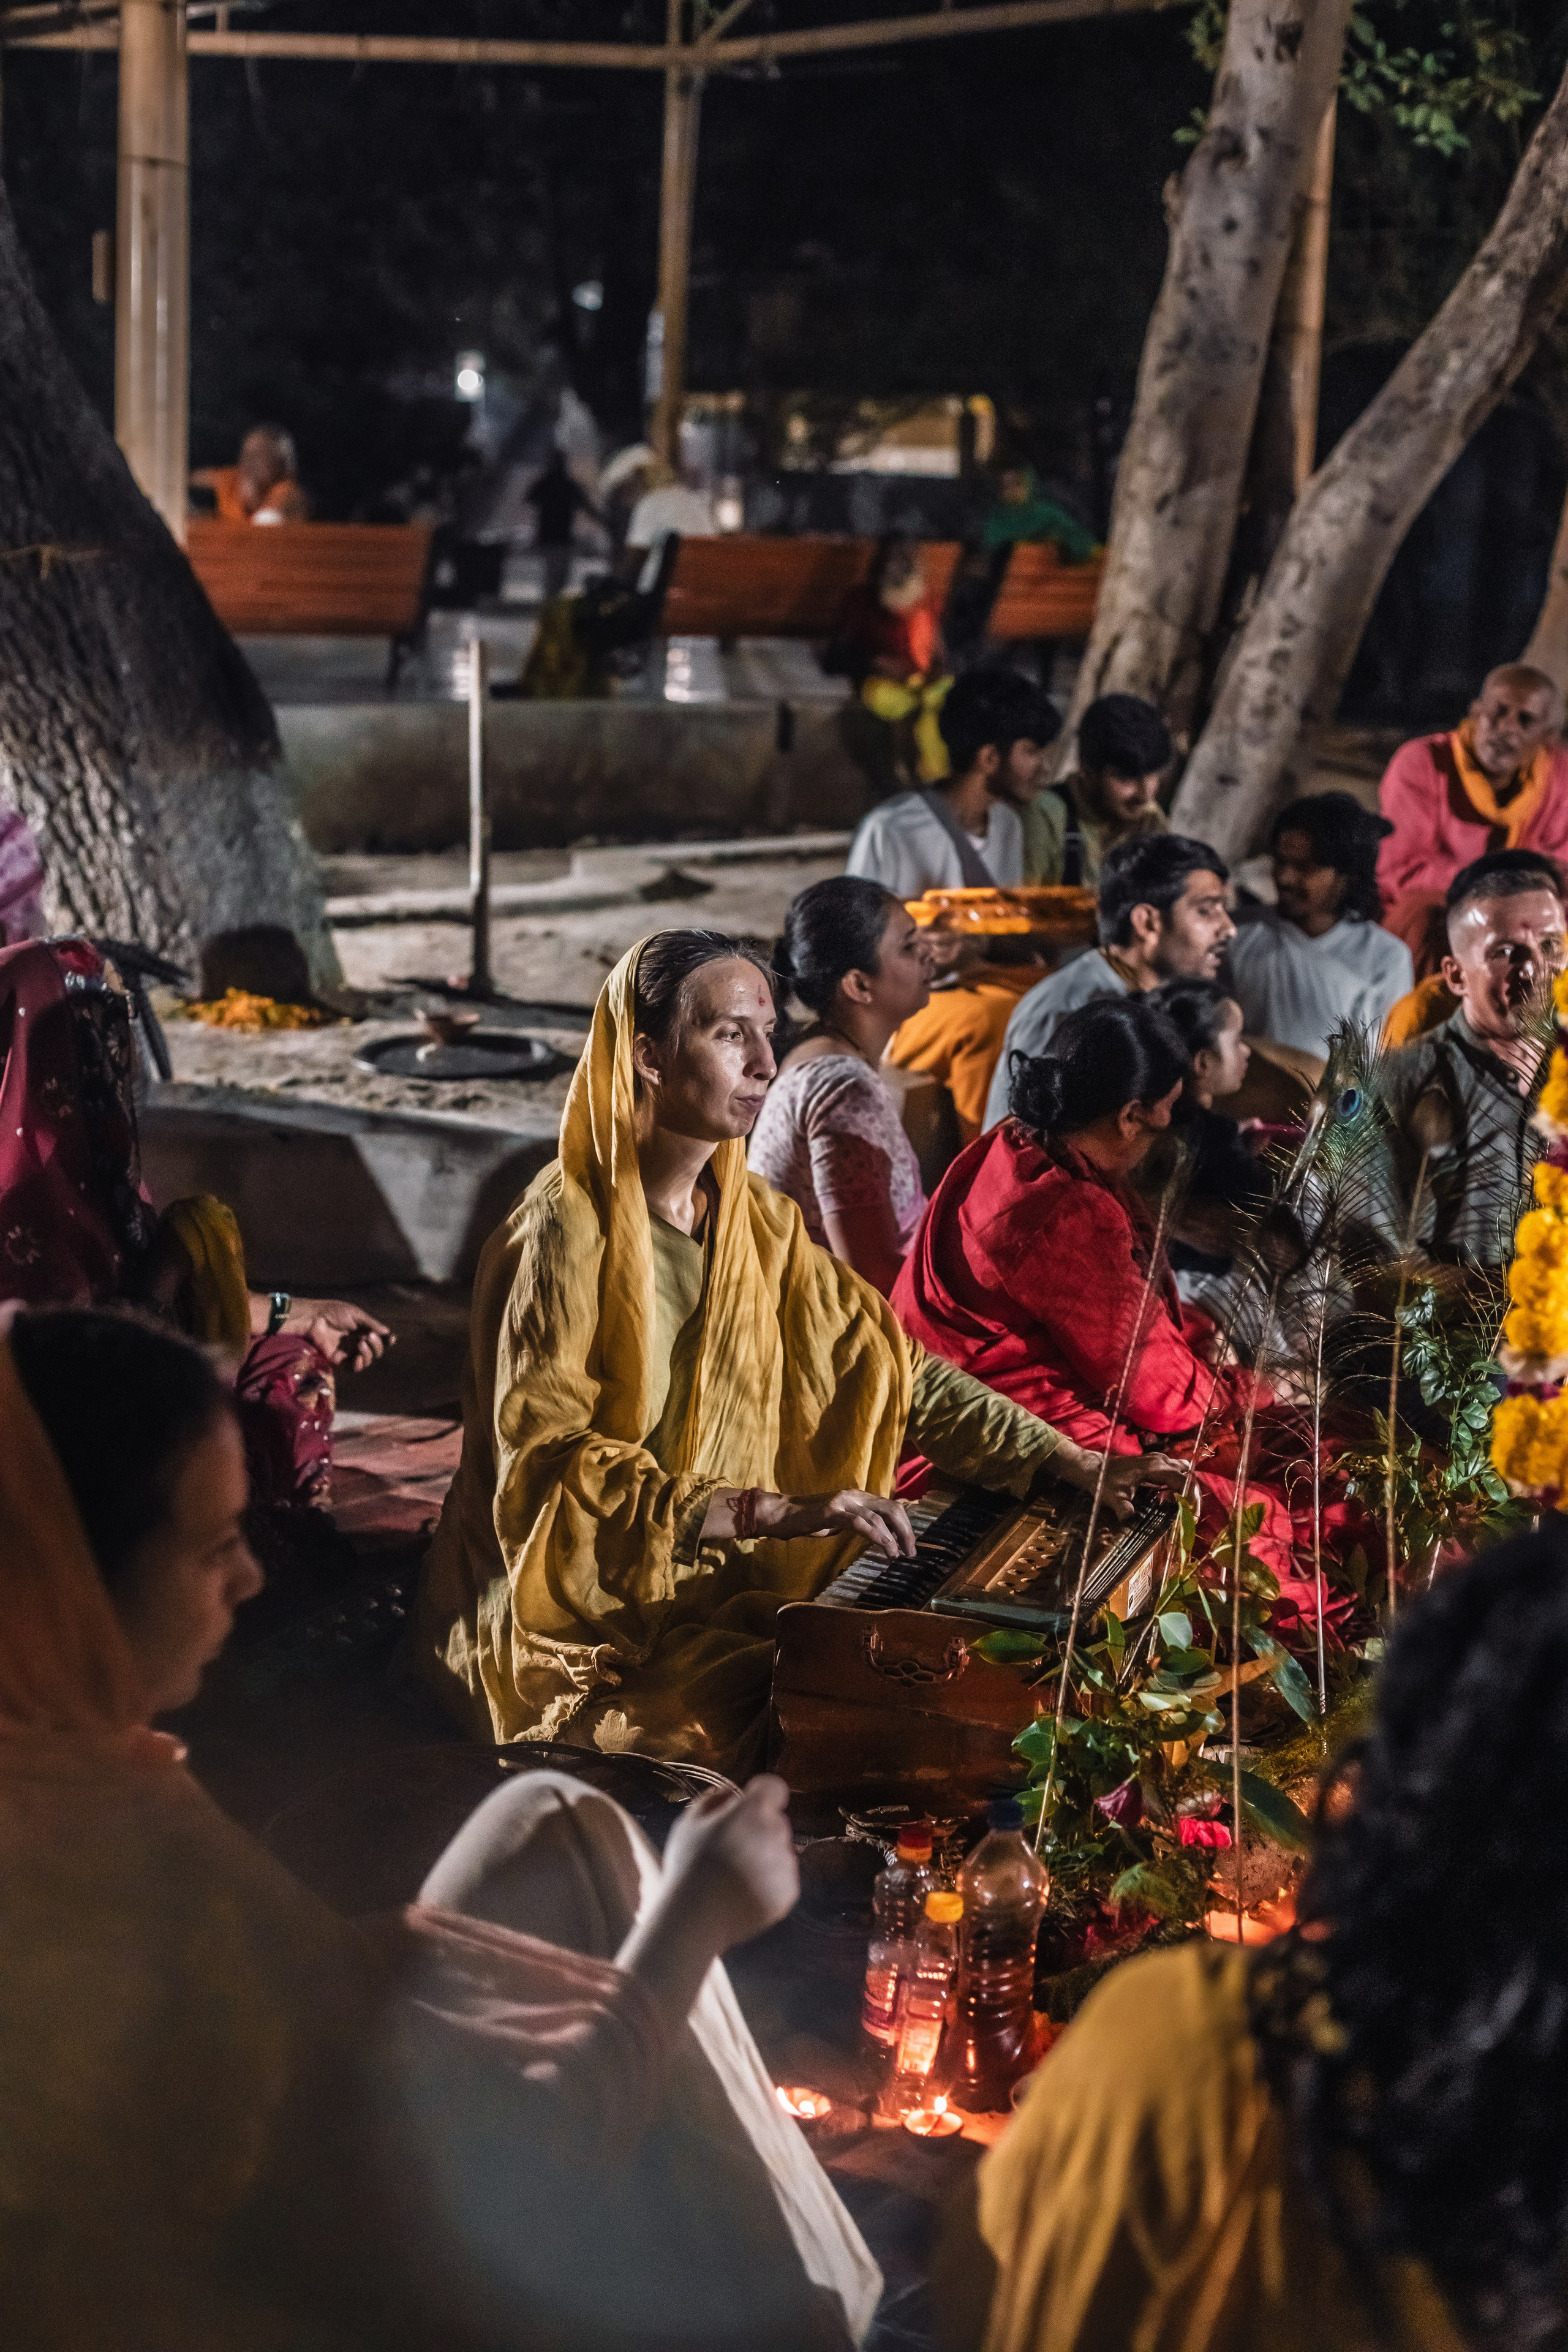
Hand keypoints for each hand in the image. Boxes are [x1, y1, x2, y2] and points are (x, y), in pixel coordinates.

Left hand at [286, 1297, 392, 1371]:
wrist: (314, 1318)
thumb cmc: (334, 1312)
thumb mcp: (356, 1314)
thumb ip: (371, 1324)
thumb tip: (387, 1332)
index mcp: (363, 1331)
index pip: (379, 1340)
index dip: (387, 1341)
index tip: (392, 1338)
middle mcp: (357, 1343)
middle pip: (376, 1352)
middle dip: (377, 1345)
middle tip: (369, 1337)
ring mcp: (348, 1352)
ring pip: (367, 1361)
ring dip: (368, 1354)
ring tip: (361, 1344)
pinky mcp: (339, 1360)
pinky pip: (353, 1368)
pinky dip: (358, 1365)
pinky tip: (358, 1357)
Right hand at [659, 1775, 799, 1953]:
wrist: (696, 1919)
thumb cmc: (689, 1867)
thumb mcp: (689, 1823)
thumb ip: (714, 1800)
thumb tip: (731, 1792)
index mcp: (753, 1810)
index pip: (774, 1788)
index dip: (760, 1795)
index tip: (746, 1808)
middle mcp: (776, 1833)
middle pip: (776, 1821)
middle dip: (759, 1829)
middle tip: (731, 1848)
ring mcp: (785, 1865)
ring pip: (781, 1851)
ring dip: (765, 1857)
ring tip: (734, 1875)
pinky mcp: (788, 1893)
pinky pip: (783, 1879)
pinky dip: (769, 1884)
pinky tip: (742, 1892)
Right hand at [755, 1488, 915, 1557]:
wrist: (783, 1515)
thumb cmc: (811, 1520)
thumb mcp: (841, 1521)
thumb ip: (860, 1523)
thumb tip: (882, 1537)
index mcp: (859, 1497)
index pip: (892, 1506)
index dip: (905, 1525)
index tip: (910, 1545)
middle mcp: (855, 1495)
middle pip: (892, 1508)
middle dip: (905, 1531)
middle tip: (910, 1552)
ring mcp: (844, 1502)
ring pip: (880, 1516)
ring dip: (894, 1537)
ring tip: (898, 1555)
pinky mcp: (833, 1511)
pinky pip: (861, 1522)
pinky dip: (877, 1536)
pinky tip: (885, 1548)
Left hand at [1049, 1442, 1187, 1521]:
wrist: (1094, 1468)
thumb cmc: (1104, 1481)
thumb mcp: (1112, 1496)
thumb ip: (1122, 1506)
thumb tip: (1127, 1518)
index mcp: (1154, 1467)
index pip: (1183, 1480)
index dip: (1192, 1496)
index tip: (1193, 1514)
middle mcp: (1160, 1460)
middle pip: (1187, 1474)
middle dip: (1193, 1493)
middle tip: (1192, 1513)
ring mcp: (1158, 1459)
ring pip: (1183, 1471)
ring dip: (1188, 1487)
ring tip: (1186, 1507)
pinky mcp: (1155, 1462)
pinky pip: (1176, 1471)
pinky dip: (1180, 1483)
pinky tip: (1175, 1498)